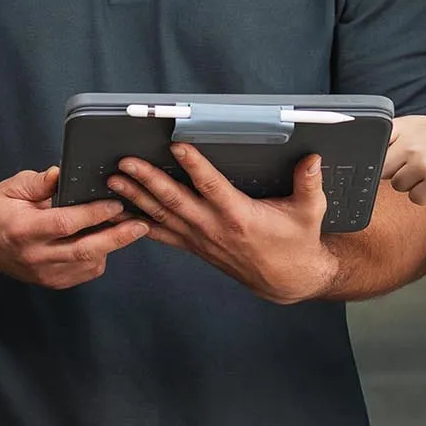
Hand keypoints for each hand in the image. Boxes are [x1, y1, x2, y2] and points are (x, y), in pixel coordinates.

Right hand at [0, 167, 149, 289]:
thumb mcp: (13, 187)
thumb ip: (40, 182)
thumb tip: (62, 173)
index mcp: (24, 229)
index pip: (66, 223)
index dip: (94, 214)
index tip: (116, 203)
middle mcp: (35, 256)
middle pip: (85, 250)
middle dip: (118, 237)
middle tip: (140, 225)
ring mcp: (44, 273)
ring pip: (89, 263)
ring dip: (111, 246)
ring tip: (127, 227)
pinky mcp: (51, 282)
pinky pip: (84, 272)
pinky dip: (99, 256)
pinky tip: (104, 240)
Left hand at [108, 146, 339, 305]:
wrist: (286, 279)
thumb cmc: (297, 241)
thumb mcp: (310, 212)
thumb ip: (309, 184)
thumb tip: (312, 159)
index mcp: (239, 215)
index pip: (211, 185)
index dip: (193, 165)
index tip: (176, 146)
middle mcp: (214, 227)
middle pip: (175, 200)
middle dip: (147, 180)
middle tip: (125, 162)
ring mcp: (201, 239)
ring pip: (162, 216)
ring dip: (136, 198)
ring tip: (113, 181)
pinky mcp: (195, 247)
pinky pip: (163, 235)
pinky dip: (140, 223)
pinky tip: (121, 213)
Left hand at [383, 115, 425, 208]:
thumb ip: (402, 135)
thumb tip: (374, 153)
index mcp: (409, 125)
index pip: (376, 141)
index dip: (379, 153)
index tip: (388, 158)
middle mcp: (413, 143)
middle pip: (383, 168)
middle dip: (397, 171)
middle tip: (421, 166)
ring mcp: (423, 164)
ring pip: (398, 185)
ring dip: (413, 184)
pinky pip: (415, 198)